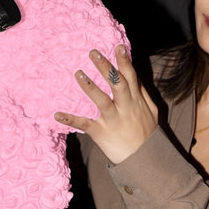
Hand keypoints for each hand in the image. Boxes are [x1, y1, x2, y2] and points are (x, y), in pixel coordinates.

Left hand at [54, 45, 158, 164]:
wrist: (145, 161)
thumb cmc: (147, 135)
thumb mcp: (151, 112)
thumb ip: (143, 94)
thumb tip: (135, 79)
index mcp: (135, 101)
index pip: (130, 77)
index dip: (124, 61)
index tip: (117, 47)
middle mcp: (125, 108)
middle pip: (116, 84)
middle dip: (106, 68)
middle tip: (93, 53)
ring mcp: (113, 120)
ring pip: (101, 101)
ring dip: (89, 87)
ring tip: (78, 74)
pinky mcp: (101, 133)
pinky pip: (85, 125)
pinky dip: (71, 120)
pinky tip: (57, 114)